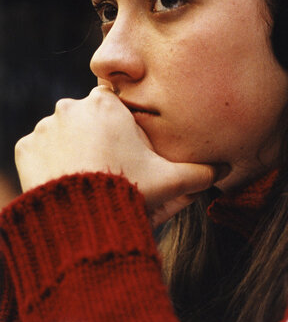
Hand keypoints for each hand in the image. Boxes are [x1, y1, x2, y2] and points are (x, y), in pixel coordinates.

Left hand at [15, 85, 216, 225]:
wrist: (80, 217)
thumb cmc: (128, 189)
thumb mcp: (171, 180)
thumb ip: (201, 172)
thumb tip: (226, 170)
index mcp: (107, 106)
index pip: (115, 103)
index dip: (123, 124)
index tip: (127, 145)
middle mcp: (72, 108)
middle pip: (89, 115)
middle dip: (98, 134)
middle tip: (111, 164)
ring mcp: (46, 127)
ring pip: (64, 131)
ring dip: (74, 147)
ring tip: (89, 174)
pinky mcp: (26, 148)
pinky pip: (41, 150)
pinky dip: (52, 162)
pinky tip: (69, 180)